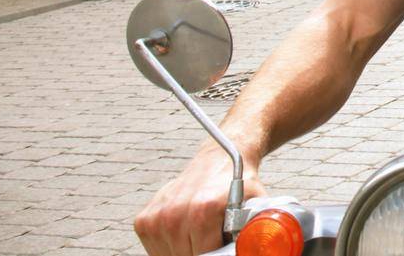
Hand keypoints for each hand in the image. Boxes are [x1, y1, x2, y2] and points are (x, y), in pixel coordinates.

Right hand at [134, 144, 265, 255]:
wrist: (219, 157)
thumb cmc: (239, 184)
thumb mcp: (257, 207)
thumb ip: (256, 233)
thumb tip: (259, 250)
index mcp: (203, 212)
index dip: (217, 255)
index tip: (221, 249)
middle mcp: (175, 214)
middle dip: (203, 253)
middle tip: (214, 239)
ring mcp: (157, 218)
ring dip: (187, 250)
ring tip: (201, 234)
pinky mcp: (144, 220)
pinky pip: (156, 249)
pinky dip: (171, 246)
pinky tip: (186, 231)